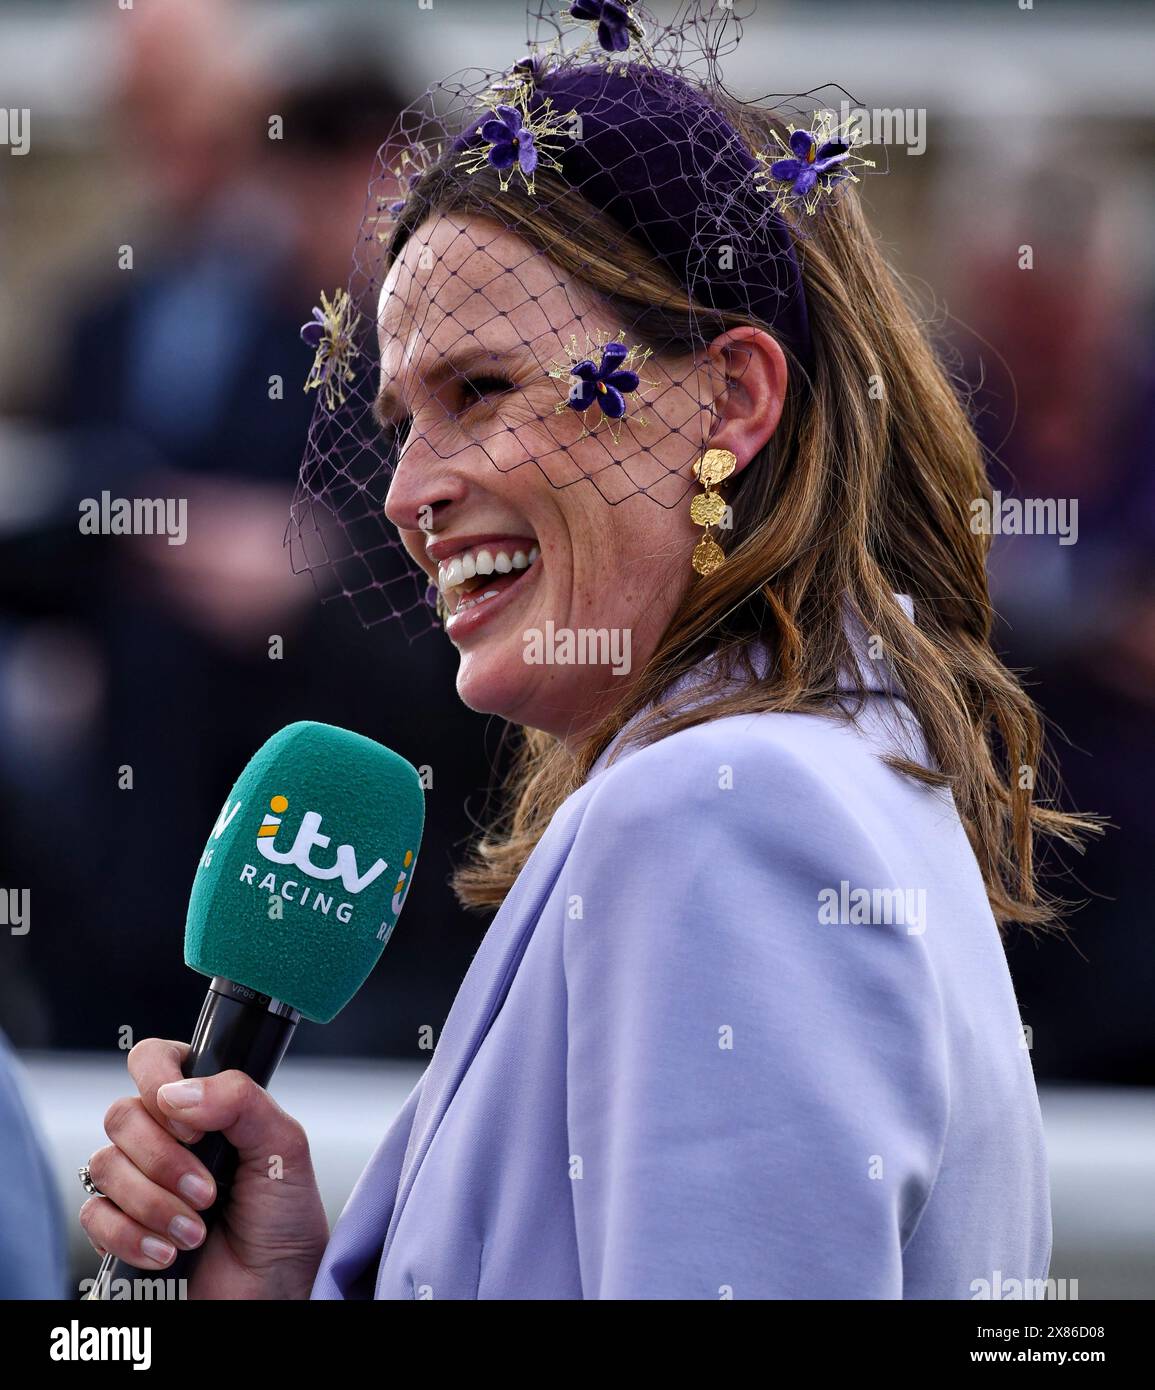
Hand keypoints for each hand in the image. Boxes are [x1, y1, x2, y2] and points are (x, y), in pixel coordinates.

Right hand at [81, 1038, 328, 1299]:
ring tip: (196, 1229)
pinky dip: (131, 1236)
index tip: (191, 1125)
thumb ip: (240, 1100)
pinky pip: (93, 1215)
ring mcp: (140, 1179)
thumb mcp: (282, 1145)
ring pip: (104, 1165)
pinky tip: (169, 1252)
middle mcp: (166, 1135)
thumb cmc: (285, 1215)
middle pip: (121, 1115)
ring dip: (153, 1204)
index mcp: (203, 1103)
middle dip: (163, 1160)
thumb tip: (177, 1092)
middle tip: (206, 1191)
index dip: (158, 1083)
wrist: (274, 1287)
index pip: (153, 1060)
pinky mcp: (120, 1224)